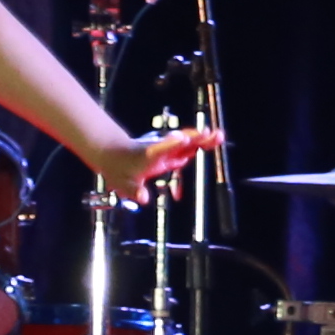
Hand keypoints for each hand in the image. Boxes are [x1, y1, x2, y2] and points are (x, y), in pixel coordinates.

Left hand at [84, 123, 225, 202]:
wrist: (114, 153)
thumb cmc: (118, 169)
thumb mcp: (123, 184)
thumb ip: (134, 191)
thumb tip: (143, 199)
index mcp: (149, 156)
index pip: (161, 150)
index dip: (172, 145)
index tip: (184, 139)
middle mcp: (160, 150)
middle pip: (180, 143)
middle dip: (196, 139)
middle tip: (213, 135)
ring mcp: (165, 150)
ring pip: (186, 143)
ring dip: (202, 139)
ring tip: (219, 136)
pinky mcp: (170, 153)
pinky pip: (186, 148)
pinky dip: (199, 144)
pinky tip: (212, 141)